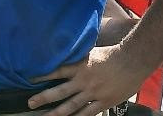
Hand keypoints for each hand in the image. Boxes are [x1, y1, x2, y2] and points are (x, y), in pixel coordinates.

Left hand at [27, 45, 153, 115]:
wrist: (133, 60)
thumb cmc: (112, 54)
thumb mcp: (90, 53)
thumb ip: (77, 59)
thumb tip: (64, 58)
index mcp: (79, 67)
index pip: (55, 72)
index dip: (41, 76)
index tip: (28, 80)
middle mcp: (83, 81)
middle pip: (59, 92)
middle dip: (43, 98)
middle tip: (30, 103)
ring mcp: (93, 93)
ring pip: (71, 105)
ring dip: (57, 112)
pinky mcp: (104, 102)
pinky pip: (88, 113)